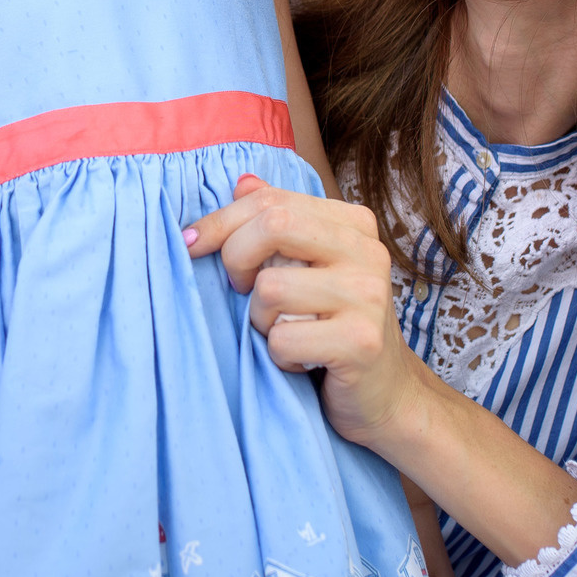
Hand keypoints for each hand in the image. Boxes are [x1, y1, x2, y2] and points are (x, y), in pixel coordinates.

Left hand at [183, 175, 430, 451]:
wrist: (385, 394)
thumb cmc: (335, 326)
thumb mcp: (308, 267)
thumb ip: (280, 222)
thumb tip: (243, 182)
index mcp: (353, 225)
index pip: (272, 200)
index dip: (220, 221)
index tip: (191, 244)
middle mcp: (367, 253)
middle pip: (273, 224)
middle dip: (235, 258)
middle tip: (241, 290)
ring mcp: (368, 296)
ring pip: (271, 288)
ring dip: (260, 319)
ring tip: (283, 330)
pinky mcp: (362, 342)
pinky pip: (283, 338)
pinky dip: (278, 355)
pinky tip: (301, 360)